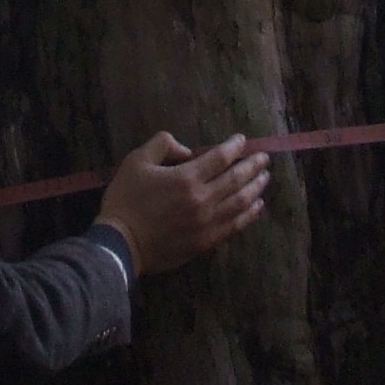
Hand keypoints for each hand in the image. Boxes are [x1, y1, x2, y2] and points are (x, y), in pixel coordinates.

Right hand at [93, 132, 271, 276]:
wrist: (120, 244)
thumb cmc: (126, 200)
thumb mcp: (136, 161)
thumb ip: (162, 145)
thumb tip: (187, 150)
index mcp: (186, 178)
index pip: (220, 157)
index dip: (234, 146)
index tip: (242, 140)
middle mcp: (203, 199)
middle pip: (237, 179)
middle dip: (253, 165)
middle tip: (264, 158)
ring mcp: (207, 223)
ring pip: (241, 202)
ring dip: (255, 188)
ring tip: (265, 178)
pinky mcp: (207, 242)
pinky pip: (235, 225)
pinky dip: (250, 214)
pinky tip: (257, 206)